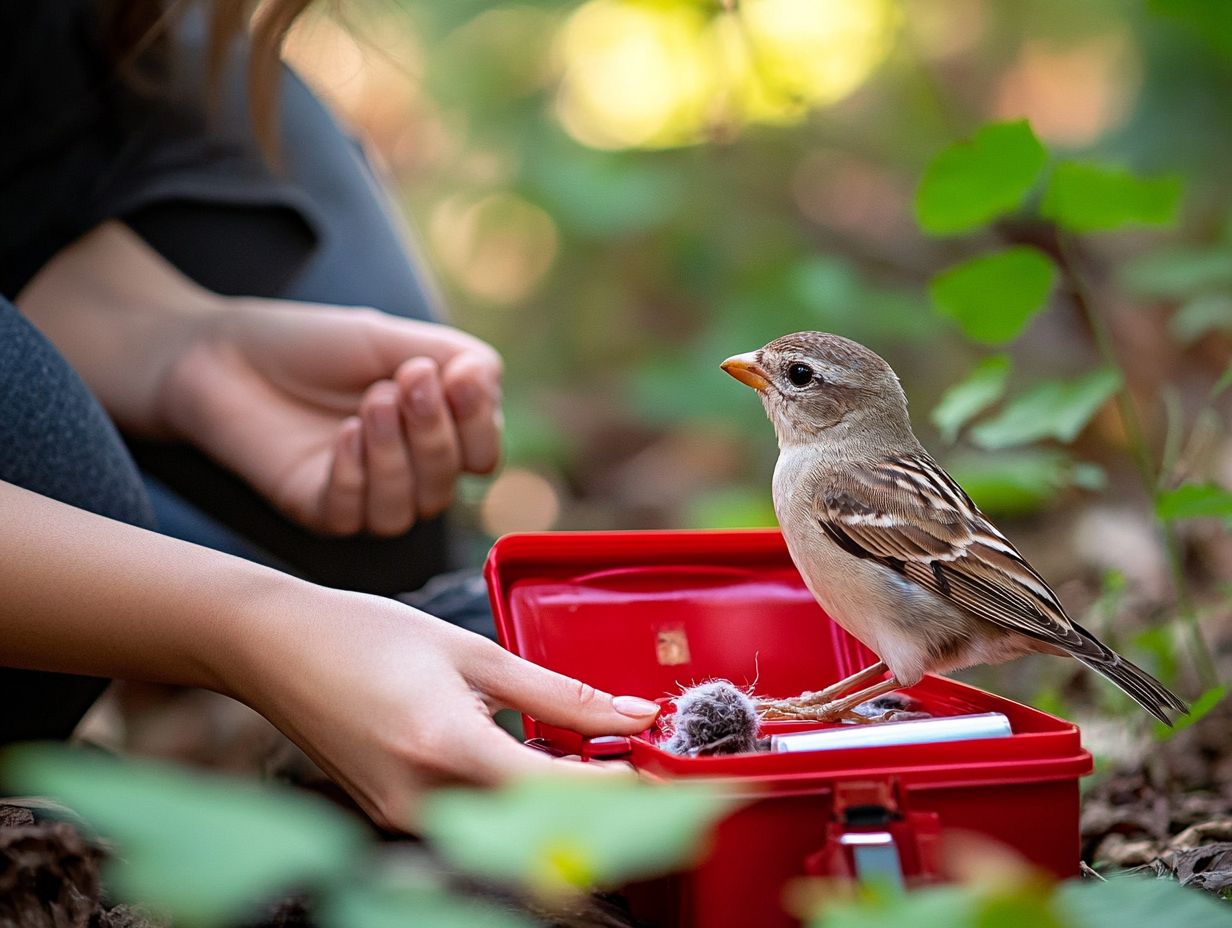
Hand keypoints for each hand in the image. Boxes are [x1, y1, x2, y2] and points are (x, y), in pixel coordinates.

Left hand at [164, 299, 502, 535]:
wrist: (219, 353)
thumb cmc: (307, 345)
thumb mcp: (390, 338)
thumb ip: (452, 356)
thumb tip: (487, 380)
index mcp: (431, 430)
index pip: (481, 454)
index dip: (478, 424)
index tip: (458, 376)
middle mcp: (403, 471)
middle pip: (448, 484)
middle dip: (435, 433)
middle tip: (407, 380)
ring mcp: (361, 495)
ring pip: (407, 511)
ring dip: (396, 457)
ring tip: (371, 403)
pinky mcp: (316, 510)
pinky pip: (354, 517)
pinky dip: (355, 476)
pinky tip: (342, 435)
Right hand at [233, 585, 660, 827]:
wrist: (275, 649)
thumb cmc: (368, 635)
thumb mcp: (473, 652)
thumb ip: (558, 693)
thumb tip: (632, 715)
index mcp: (446, 747)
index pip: (556, 794)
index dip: (620, 792)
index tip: (664, 775)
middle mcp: (423, 799)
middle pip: (536, 826)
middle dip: (599, 808)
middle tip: (641, 773)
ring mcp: (404, 818)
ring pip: (506, 831)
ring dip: (559, 807)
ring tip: (598, 765)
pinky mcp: (395, 817)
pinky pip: (473, 822)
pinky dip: (515, 802)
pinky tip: (538, 765)